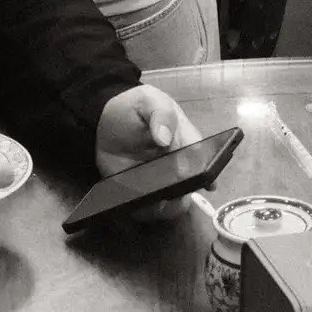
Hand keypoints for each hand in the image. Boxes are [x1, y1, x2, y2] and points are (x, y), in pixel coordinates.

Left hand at [95, 85, 199, 220]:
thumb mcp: (148, 101)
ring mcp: (159, 183)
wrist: (105, 120)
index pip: (203, 162)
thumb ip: (160, 114)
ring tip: (151, 200)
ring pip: (172, 205)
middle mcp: (178, 167)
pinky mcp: (139, 193)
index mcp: (186, 143)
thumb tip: (165, 138)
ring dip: (164, 207)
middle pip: (189, 189)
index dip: (205, 175)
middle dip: (181, 195)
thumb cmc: (135, 109)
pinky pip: (147, 209)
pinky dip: (143, 210)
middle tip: (168, 192)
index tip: (203, 183)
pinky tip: (135, 204)